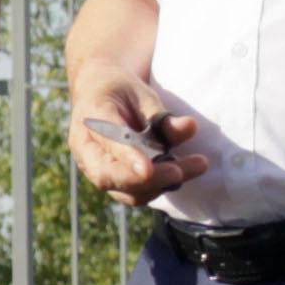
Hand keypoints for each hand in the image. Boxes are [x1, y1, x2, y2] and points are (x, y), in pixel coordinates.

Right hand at [67, 81, 212, 206]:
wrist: (98, 93)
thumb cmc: (119, 90)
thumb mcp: (140, 92)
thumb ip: (161, 115)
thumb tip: (189, 128)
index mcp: (91, 117)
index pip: (106, 141)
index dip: (126, 157)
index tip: (148, 169)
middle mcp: (87, 149)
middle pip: (109, 176)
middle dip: (147, 180)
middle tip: (179, 171)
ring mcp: (96, 169)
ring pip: (126, 191)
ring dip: (163, 184)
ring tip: (198, 164)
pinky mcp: (113, 181)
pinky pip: (136, 194)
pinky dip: (161, 186)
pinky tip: (183, 169)